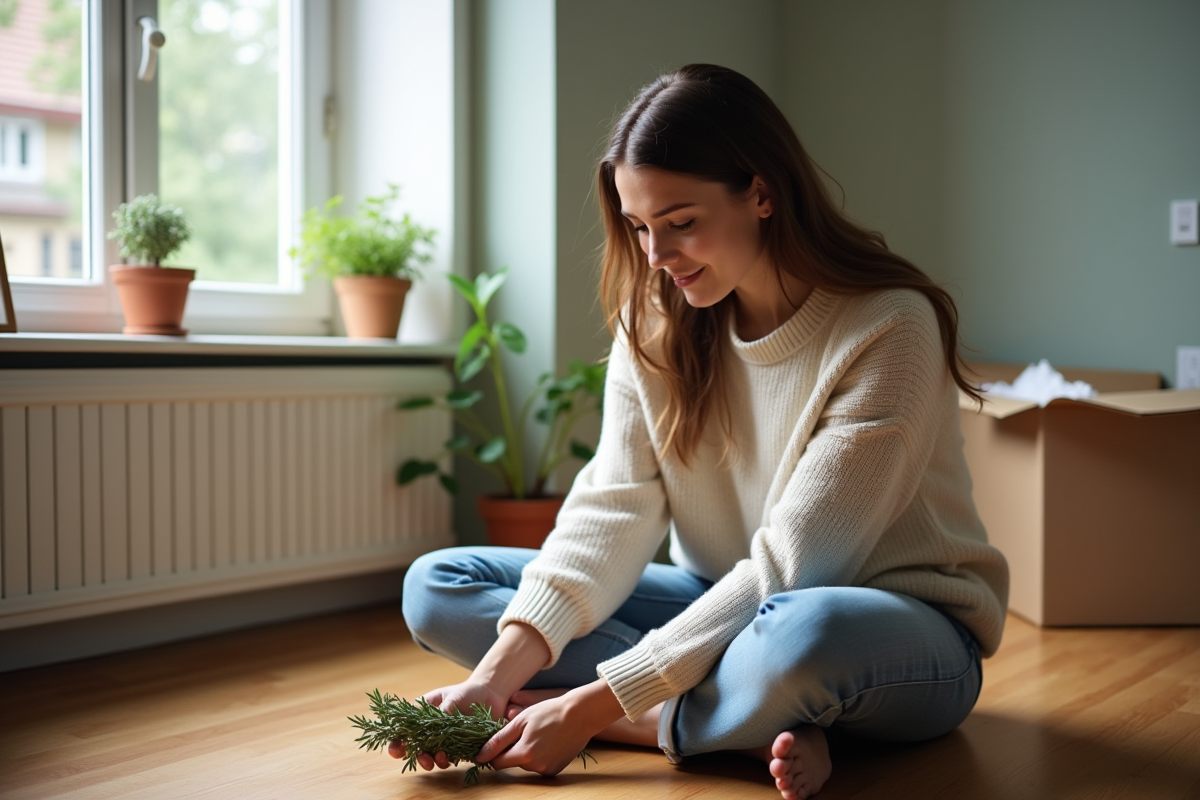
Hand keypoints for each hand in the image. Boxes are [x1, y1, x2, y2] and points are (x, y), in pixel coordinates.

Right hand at [387, 680, 509, 770]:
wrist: (490, 695)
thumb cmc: (467, 691)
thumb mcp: (453, 697)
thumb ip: (444, 710)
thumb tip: (437, 724)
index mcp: (423, 715)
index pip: (404, 731)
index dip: (397, 742)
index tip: (397, 749)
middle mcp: (431, 730)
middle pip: (417, 748)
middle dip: (417, 757)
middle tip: (424, 759)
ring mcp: (445, 740)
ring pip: (432, 756)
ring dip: (433, 761)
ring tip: (440, 757)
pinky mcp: (459, 748)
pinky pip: (450, 759)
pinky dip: (448, 761)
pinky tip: (451, 758)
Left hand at [475, 679, 624, 775]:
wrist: (580, 714)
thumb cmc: (549, 712)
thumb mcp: (520, 721)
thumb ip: (498, 740)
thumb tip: (479, 756)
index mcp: (524, 754)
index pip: (497, 762)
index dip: (495, 752)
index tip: (498, 742)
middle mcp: (535, 767)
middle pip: (513, 762)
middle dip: (514, 749)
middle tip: (524, 731)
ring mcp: (547, 770)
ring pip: (527, 764)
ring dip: (527, 752)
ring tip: (539, 733)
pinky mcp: (556, 770)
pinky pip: (540, 765)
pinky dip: (540, 756)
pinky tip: (548, 741)